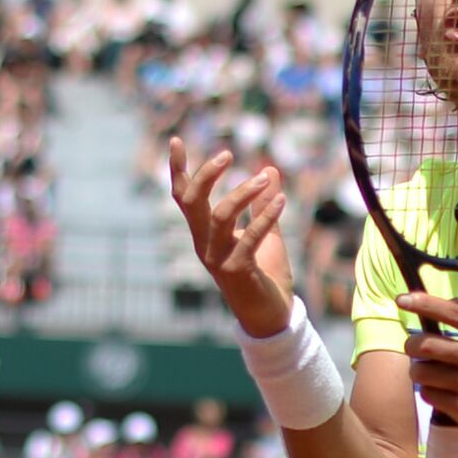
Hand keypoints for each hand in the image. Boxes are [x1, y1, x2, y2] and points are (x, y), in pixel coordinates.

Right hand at [169, 138, 293, 336]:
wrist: (272, 318)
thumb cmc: (265, 275)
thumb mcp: (267, 234)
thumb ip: (264, 204)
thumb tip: (270, 169)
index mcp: (205, 234)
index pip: (184, 198)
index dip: (178, 170)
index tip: (176, 140)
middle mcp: (205, 244)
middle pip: (192, 203)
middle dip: (204, 175)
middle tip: (227, 153)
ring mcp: (218, 258)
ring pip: (219, 216)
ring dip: (242, 193)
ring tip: (264, 177)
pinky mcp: (238, 270)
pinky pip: (249, 237)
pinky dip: (265, 216)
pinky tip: (281, 200)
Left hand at [397, 293, 457, 443]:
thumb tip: (428, 299)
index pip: (451, 313)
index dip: (423, 304)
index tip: (402, 300)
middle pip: (425, 345)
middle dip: (411, 345)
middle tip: (414, 348)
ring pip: (420, 371)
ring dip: (418, 370)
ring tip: (430, 371)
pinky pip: (427, 394)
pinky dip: (429, 390)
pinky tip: (442, 390)